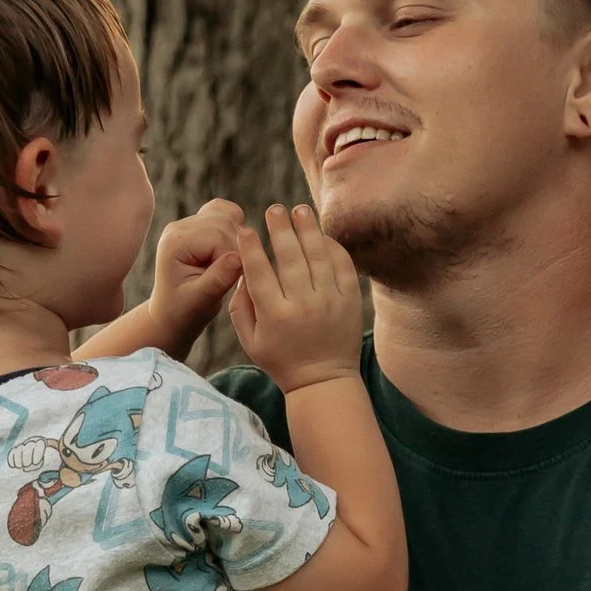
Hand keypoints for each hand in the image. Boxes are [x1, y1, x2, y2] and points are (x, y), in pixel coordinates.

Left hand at [144, 199, 248, 354]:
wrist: (172, 313)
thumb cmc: (184, 311)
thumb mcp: (200, 301)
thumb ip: (218, 279)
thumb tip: (237, 257)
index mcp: (175, 243)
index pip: (218, 236)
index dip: (233, 257)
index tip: (231, 281)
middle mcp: (179, 228)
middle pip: (225, 222)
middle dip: (237, 249)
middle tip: (231, 276)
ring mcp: (189, 223)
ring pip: (229, 214)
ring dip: (237, 241)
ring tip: (228, 266)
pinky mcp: (200, 224)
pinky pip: (226, 212)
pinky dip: (236, 228)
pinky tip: (229, 251)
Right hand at [229, 204, 364, 391]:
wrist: (324, 381)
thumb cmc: (280, 359)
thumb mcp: (250, 340)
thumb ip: (240, 305)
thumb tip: (242, 269)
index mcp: (275, 315)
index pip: (259, 273)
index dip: (251, 248)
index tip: (246, 229)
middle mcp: (303, 306)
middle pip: (290, 258)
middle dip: (280, 229)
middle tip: (274, 209)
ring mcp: (329, 302)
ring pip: (318, 256)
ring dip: (308, 230)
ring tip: (299, 210)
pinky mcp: (350, 301)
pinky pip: (342, 266)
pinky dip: (332, 247)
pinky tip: (321, 234)